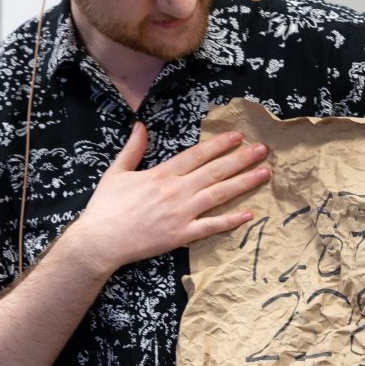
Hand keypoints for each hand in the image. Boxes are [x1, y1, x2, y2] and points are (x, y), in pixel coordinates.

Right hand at [64, 121, 270, 274]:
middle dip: (241, 159)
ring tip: (264, 173)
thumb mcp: (116, 172)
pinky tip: (248, 213)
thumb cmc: (105, 207)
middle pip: (215, 171)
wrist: (100, 240)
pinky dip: (230, 220)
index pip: (197, 155)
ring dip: (243, 183)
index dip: (219, 144)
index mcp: (161, 174)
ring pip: (219, 195)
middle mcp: (176, 191)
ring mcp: (181, 214)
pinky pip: (211, 226)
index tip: (237, 136)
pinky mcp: (181, 235)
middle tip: (263, 149)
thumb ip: (133, 148)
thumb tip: (140, 125)